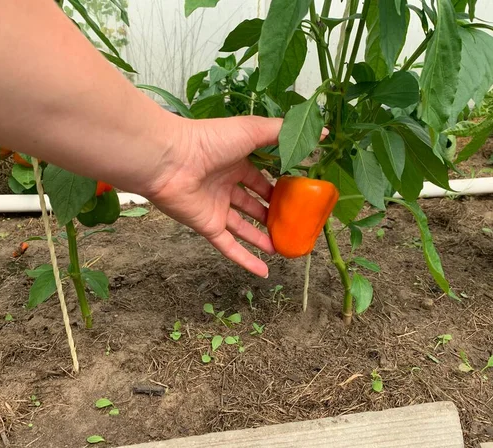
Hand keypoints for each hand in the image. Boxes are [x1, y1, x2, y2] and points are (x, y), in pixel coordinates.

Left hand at [146, 115, 283, 277]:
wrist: (170, 160)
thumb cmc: (210, 140)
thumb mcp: (252, 130)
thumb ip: (282, 132)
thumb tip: (322, 133)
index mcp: (234, 161)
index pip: (259, 178)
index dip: (276, 187)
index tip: (297, 197)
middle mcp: (225, 185)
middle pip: (252, 203)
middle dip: (270, 214)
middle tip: (293, 224)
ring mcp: (216, 207)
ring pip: (243, 227)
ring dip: (261, 238)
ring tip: (283, 248)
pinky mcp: (207, 226)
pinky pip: (229, 246)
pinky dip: (245, 259)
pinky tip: (264, 271)